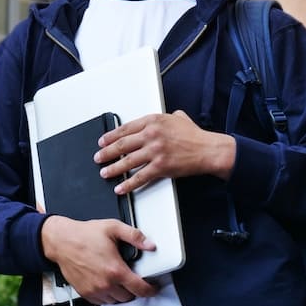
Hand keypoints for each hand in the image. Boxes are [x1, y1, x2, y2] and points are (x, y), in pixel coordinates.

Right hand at [40, 215, 157, 304]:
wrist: (62, 241)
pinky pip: (102, 301)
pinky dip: (107, 295)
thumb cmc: (84, 235)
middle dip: (133, 289)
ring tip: (118, 279)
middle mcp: (105, 283)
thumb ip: (134, 235)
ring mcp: (95, 290)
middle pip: (128, 297)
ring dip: (120, 293)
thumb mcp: (112, 227)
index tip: (152, 287)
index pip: (139, 288)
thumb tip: (149, 244)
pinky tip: (107, 282)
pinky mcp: (85, 293)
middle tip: (132, 277)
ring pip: (115, 301)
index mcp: (115, 269)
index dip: (150, 290)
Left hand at [94, 110, 235, 192]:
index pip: (125, 128)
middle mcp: (151, 135)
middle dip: (106, 153)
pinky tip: (121, 187)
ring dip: (113, 169)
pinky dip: (128, 184)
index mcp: (152, 121)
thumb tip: (158, 119)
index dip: (110, 136)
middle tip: (98, 158)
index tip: (102, 141)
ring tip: (105, 173)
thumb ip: (164, 117)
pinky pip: (139, 177)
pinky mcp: (160, 167)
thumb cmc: (194, 135)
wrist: (208, 149)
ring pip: (127, 162)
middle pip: (121, 145)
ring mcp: (155, 151)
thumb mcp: (177, 117)